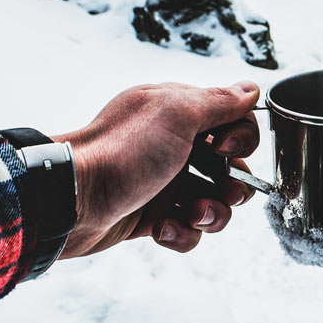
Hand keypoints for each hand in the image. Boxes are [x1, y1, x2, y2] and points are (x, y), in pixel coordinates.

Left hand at [52, 80, 259, 257]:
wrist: (71, 199)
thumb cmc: (122, 152)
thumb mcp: (177, 114)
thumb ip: (219, 101)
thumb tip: (252, 88)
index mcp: (179, 114)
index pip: (233, 121)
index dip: (240, 139)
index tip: (223, 148)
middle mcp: (174, 145)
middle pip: (230, 167)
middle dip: (234, 185)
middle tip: (223, 191)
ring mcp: (164, 182)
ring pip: (213, 202)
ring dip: (212, 214)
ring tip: (192, 216)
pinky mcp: (152, 216)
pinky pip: (186, 229)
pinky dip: (182, 233)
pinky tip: (162, 230)